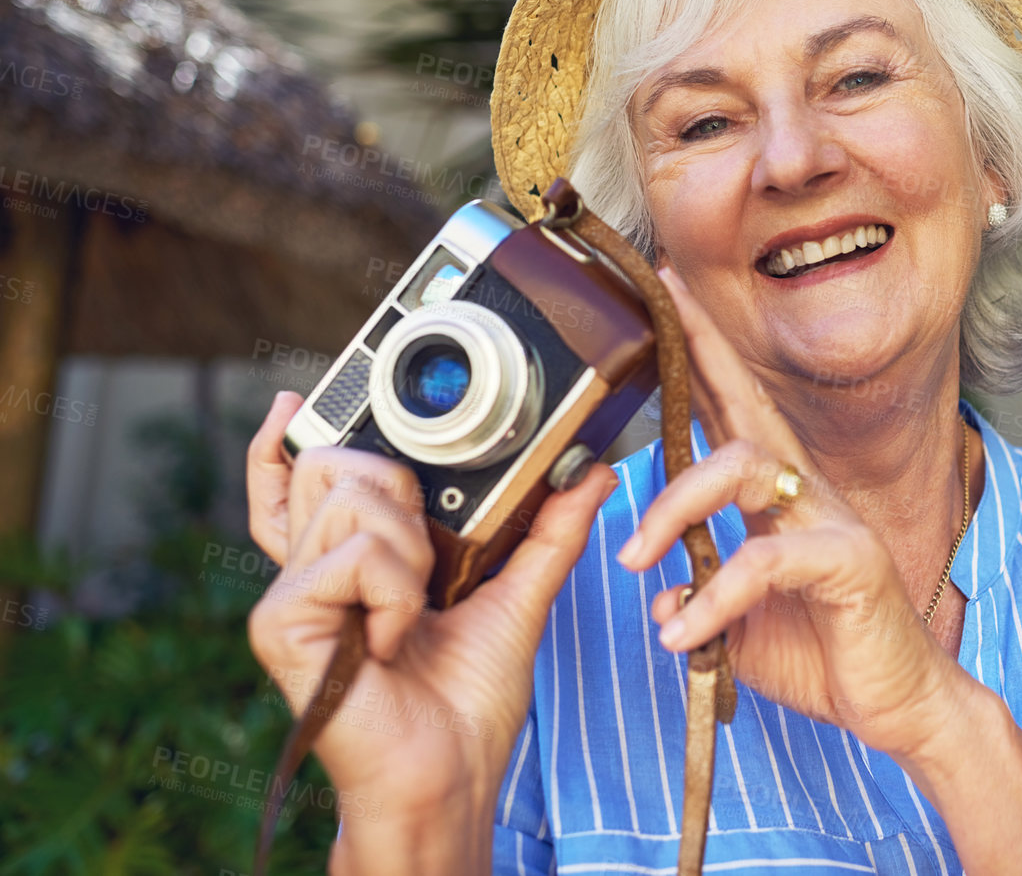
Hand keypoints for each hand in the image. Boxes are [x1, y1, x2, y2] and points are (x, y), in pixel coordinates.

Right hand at [243, 391, 617, 870]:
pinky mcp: (281, 620)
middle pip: (337, 464)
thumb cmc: (467, 701)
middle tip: (429, 567)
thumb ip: (548, 530)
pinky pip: (356, 554)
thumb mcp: (518, 596)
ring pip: (354, 498)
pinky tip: (394, 639)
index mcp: (351, 559)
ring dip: (411, 551)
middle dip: (404, 496)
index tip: (294, 397)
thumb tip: (589, 472)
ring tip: (416, 611)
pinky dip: (397, 590)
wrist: (448, 775)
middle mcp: (311, 569)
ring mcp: (290, 593)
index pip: (302, 479)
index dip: (287, 437)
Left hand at [615, 266, 966, 759]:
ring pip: (744, 468)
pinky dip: (715, 597)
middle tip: (660, 304)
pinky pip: (765, 562)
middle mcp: (802, 491)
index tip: (665, 292)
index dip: (699, 350)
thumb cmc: (827, 651)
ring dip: (676, 505)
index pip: (729, 409)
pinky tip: (684, 633)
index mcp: (774, 496)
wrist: (898, 701)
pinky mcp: (846, 561)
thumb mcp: (740, 627)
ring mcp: (828, 520)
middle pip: (745, 403)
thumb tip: (657, 594)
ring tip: (632, 557)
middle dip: (703, 349)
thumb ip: (699, 599)